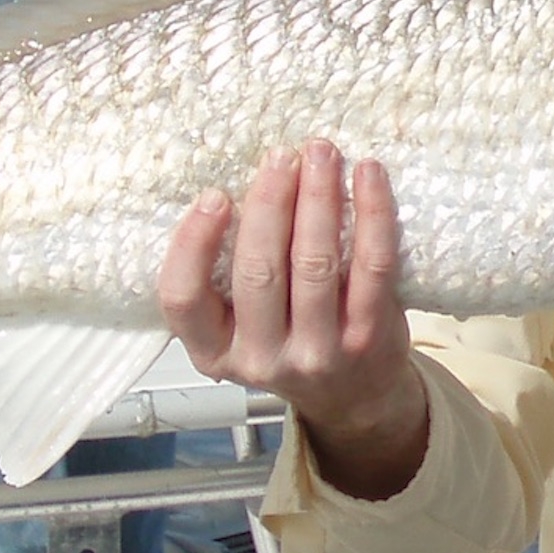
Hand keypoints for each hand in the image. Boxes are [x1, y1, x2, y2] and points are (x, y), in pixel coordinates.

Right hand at [158, 139, 427, 499]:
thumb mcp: (238, 328)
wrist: (355, 399)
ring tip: (321, 154)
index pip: (182, 299)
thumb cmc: (290, 342)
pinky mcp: (368, 338)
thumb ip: (228, 276)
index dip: (193, 243)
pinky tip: (368, 175)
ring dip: (318, 197)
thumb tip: (239, 186)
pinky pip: (371, 266)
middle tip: (281, 156)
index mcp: (213, 351)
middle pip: (257, 270)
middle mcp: (260, 359)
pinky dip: (372, 214)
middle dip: (270, 201)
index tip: (214, 195)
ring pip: (313, 263)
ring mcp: (316, 353)